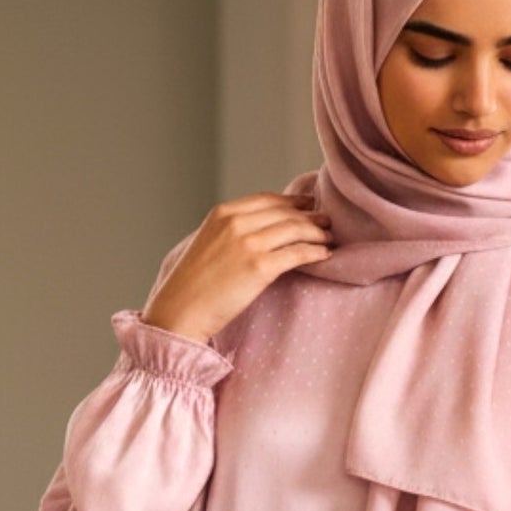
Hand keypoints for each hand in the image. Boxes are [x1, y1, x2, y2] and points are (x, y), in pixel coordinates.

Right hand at [143, 193, 333, 344]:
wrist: (180, 311)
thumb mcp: (207, 243)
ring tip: (330, 239)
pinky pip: (297, 253)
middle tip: (327, 222)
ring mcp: (249, 243)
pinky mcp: (260, 267)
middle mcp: (236, 222)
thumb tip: (259, 231)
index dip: (292, 201)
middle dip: (310, 216)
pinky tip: (325, 255)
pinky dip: (315, 252)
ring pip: (295, 230)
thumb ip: (230, 231)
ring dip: (317, 233)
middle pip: (285, 212)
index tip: (308, 205)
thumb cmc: (192, 285)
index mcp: (222, 213)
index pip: (267, 200)